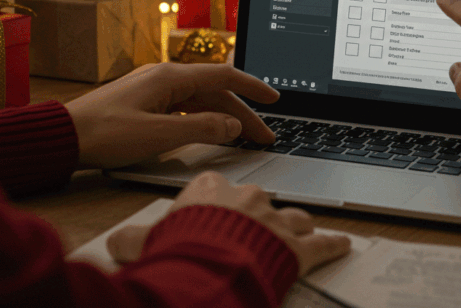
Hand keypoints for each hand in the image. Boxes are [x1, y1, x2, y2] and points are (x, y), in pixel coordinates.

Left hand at [66, 63, 278, 168]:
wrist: (63, 137)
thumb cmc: (105, 134)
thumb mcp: (159, 135)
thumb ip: (202, 129)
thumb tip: (233, 126)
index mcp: (170, 77)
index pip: (224, 76)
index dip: (253, 87)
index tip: (276, 99)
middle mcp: (164, 78)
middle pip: (215, 92)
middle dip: (243, 113)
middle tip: (265, 136)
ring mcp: (153, 91)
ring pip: (201, 101)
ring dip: (224, 118)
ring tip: (244, 139)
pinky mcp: (144, 105)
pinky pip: (184, 109)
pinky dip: (204, 120)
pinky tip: (211, 134)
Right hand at [107, 172, 350, 274]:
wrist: (207, 270)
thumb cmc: (175, 252)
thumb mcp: (139, 244)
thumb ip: (132, 239)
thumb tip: (118, 242)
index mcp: (209, 189)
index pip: (216, 189)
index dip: (215, 207)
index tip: (213, 219)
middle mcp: (247, 197)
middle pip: (258, 201)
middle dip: (256, 216)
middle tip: (251, 233)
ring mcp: (275, 219)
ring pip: (293, 215)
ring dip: (294, 226)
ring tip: (297, 234)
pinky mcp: (297, 247)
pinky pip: (322, 243)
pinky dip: (332, 244)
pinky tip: (342, 245)